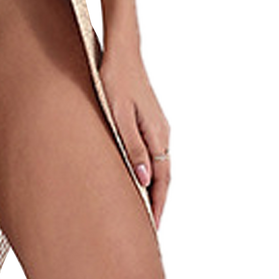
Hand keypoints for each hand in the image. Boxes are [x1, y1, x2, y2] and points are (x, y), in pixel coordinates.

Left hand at [102, 42, 174, 229]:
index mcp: (157, 134)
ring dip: (153, 188)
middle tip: (149, 228)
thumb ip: (132, 147)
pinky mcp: (148, 119)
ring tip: (143, 210)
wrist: (120, 50)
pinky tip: (138, 179)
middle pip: (164, 175)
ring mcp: (157, 125)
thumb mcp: (118, 116)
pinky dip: (149, 172)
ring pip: (159, 165)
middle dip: (158, 202)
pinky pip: (153, 153)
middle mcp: (162, 132)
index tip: (152, 228)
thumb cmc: (114, 80)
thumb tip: (144, 179)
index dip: (157, 205)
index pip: (162, 180)